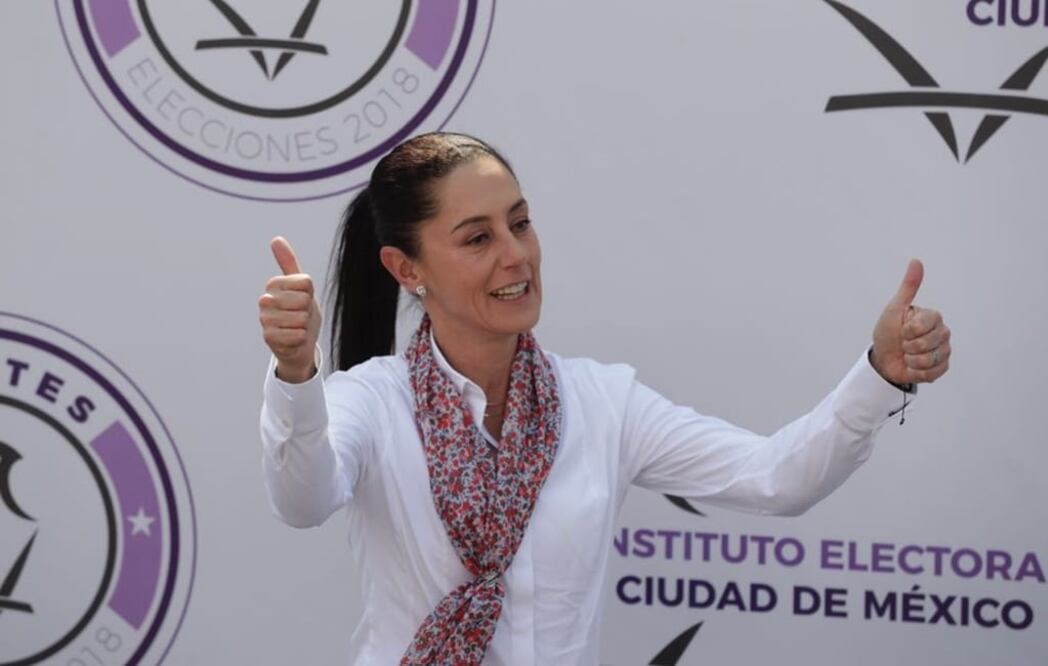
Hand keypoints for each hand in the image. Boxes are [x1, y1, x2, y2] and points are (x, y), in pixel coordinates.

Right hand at [259, 237, 321, 382]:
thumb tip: (276, 239)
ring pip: (301, 319)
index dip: (310, 294)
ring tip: (296, 327)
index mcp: (274, 284)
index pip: (305, 282)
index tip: (302, 300)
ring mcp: (265, 319)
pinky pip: (297, 335)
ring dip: (304, 326)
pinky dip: (300, 339)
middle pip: (303, 300)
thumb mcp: (301, 286)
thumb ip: (289, 263)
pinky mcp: (268, 338)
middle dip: (307, 311)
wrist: (299, 342)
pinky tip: (293, 339)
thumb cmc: (301, 311)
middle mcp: (265, 300)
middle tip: (300, 316)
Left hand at [870, 259, 950, 385]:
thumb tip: (916, 261)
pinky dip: (916, 372)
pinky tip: (912, 366)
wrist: (883, 358)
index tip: (901, 329)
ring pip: (929, 360)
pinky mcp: (942, 368)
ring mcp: (944, 351)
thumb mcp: (895, 308)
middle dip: (908, 346)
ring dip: (911, 360)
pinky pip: (932, 373)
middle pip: (927, 344)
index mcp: (933, 317)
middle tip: (903, 344)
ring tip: (907, 355)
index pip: (924, 325)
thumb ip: (908, 287)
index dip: (907, 331)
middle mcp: (942, 332)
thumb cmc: (888, 332)